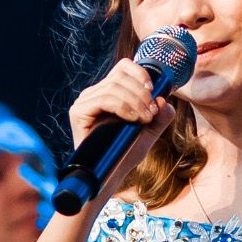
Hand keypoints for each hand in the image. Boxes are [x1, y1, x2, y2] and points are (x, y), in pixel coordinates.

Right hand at [66, 55, 177, 191]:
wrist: (109, 175)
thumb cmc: (126, 152)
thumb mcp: (150, 132)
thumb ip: (161, 116)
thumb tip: (163, 100)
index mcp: (109, 92)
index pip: (124, 67)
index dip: (141, 73)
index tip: (153, 91)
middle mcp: (95, 93)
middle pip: (121, 75)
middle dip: (142, 93)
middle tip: (151, 113)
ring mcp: (85, 102)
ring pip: (114, 86)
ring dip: (136, 102)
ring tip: (144, 119)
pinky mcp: (78, 112)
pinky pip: (104, 99)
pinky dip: (123, 107)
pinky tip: (132, 119)